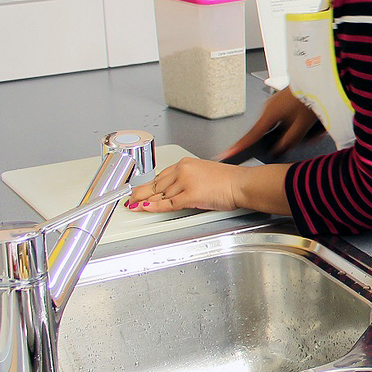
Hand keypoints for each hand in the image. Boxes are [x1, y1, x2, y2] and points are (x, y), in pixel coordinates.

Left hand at [126, 158, 240, 212]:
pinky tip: (145, 207)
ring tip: (133, 205)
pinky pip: (168, 203)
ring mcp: (186, 182)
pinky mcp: (190, 195)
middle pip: (157, 185)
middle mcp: (183, 170)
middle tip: (130, 199)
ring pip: (161, 194)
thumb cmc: (230, 181)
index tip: (140, 190)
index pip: (161, 176)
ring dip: (146, 201)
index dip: (148, 185)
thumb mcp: (205, 175)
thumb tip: (175, 193)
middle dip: (141, 193)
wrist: (242, 184)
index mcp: (186, 163)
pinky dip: (155, 206)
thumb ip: (188, 181)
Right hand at [216, 89, 320, 160]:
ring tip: (315, 127)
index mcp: (269, 114)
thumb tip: (278, 150)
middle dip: (286, 138)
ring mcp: (274, 103)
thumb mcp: (302, 124)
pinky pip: (286, 116)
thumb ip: (289, 140)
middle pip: (271, 132)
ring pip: (281, 124)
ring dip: (296, 129)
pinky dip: (297, 121)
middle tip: (306, 136)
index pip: (251, 135)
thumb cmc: (310, 96)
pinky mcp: (282, 100)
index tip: (227, 154)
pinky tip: (311, 120)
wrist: (317, 77)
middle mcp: (268, 108)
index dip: (240, 146)